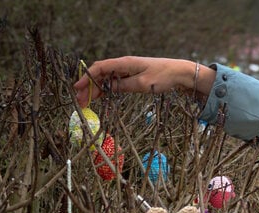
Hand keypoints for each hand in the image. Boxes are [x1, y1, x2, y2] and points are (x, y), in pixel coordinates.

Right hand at [73, 56, 213, 107]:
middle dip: (89, 87)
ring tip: (87, 102)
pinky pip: (115, 83)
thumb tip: (107, 89)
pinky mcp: (133, 77)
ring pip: (106, 80)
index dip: (87, 78)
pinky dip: (106, 90)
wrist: (180, 74)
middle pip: (100, 75)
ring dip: (96, 90)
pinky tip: (100, 98)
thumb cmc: (164, 77)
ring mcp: (128, 71)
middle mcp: (124, 65)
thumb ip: (123, 86)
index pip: (100, 68)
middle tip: (80, 101)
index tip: (77, 89)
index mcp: (124, 63)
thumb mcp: (143, 84)